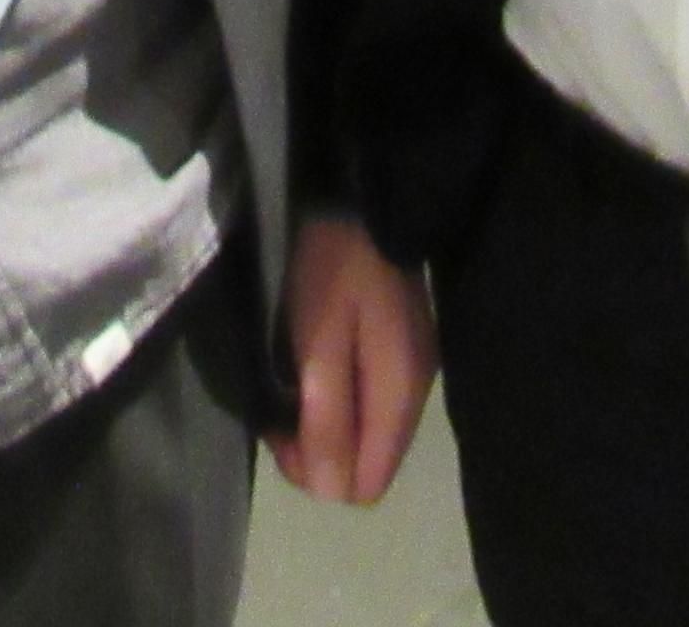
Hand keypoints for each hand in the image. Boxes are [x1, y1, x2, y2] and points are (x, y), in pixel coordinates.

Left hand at [265, 212, 432, 504]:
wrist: (360, 197)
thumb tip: (331, 493)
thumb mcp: (318, 343)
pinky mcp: (396, 351)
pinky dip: (334, 401)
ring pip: (365, 434)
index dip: (321, 473)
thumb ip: (326, 418)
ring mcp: (407, 370)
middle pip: (367, 463)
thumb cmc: (333, 267)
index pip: (368, 483)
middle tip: (276, 410)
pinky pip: (366, 404)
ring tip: (286, 388)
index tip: (283, 432)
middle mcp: (412, 393)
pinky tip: (309, 371)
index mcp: (399, 394)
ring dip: (323, 426)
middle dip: (317, 451)